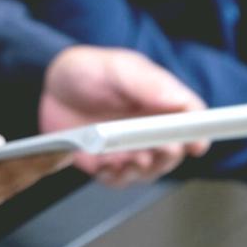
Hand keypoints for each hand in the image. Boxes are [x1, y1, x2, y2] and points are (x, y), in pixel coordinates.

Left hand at [40, 46, 209, 186]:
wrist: (48, 84)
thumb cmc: (88, 70)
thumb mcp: (118, 68)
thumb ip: (147, 83)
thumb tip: (179, 101)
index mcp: (161, 101)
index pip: (192, 120)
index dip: (199, 134)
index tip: (196, 144)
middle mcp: (149, 128)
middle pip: (174, 151)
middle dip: (169, 155)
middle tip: (160, 149)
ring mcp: (129, 147)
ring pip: (149, 170)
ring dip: (144, 169)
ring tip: (132, 159)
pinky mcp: (106, 163)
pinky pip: (118, 179)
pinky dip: (116, 177)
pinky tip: (106, 166)